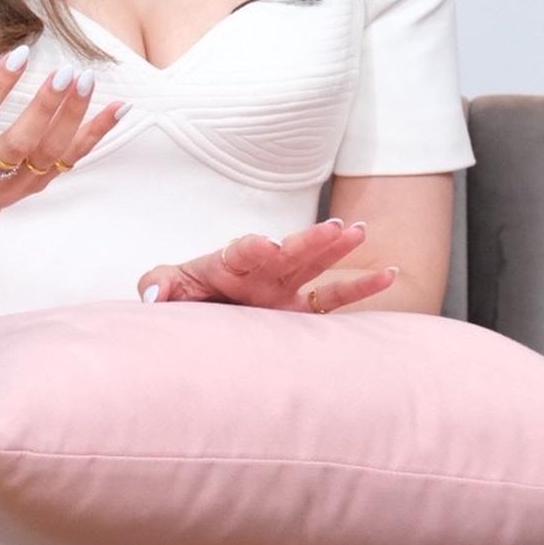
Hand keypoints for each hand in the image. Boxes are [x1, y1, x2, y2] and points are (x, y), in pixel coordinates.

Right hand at [0, 0, 124, 216]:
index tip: (21, 53)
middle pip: (21, 141)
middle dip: (44, 108)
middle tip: (65, 73)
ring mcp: (18, 180)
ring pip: (52, 153)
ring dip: (74, 118)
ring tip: (86, 81)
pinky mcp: (41, 182)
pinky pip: (74, 157)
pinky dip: (98, 132)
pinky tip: (120, 107)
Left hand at [134, 219, 397, 312]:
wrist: (199, 318)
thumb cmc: (183, 297)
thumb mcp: (165, 287)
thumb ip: (157, 284)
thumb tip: (154, 295)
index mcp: (228, 264)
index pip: (241, 251)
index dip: (253, 247)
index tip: (267, 245)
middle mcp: (263, 272)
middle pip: (290, 252)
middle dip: (311, 241)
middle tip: (337, 226)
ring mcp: (285, 289)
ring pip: (316, 266)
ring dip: (337, 250)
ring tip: (361, 231)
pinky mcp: (299, 311)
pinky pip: (334, 299)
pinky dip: (362, 287)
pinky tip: (389, 274)